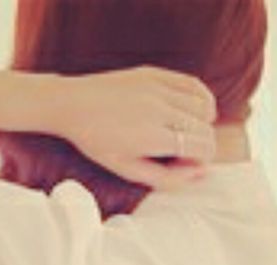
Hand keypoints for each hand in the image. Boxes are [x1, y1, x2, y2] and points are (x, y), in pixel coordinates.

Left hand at [52, 66, 216, 189]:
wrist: (72, 104)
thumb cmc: (98, 143)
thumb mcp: (128, 170)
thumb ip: (167, 177)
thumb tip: (201, 174)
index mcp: (154, 137)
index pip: (203, 148)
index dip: (202, 161)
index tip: (187, 165)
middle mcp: (161, 110)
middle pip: (205, 130)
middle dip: (201, 146)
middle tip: (181, 154)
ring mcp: (159, 89)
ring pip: (204, 108)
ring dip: (201, 125)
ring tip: (184, 133)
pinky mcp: (156, 74)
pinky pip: (194, 85)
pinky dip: (201, 100)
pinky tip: (192, 111)